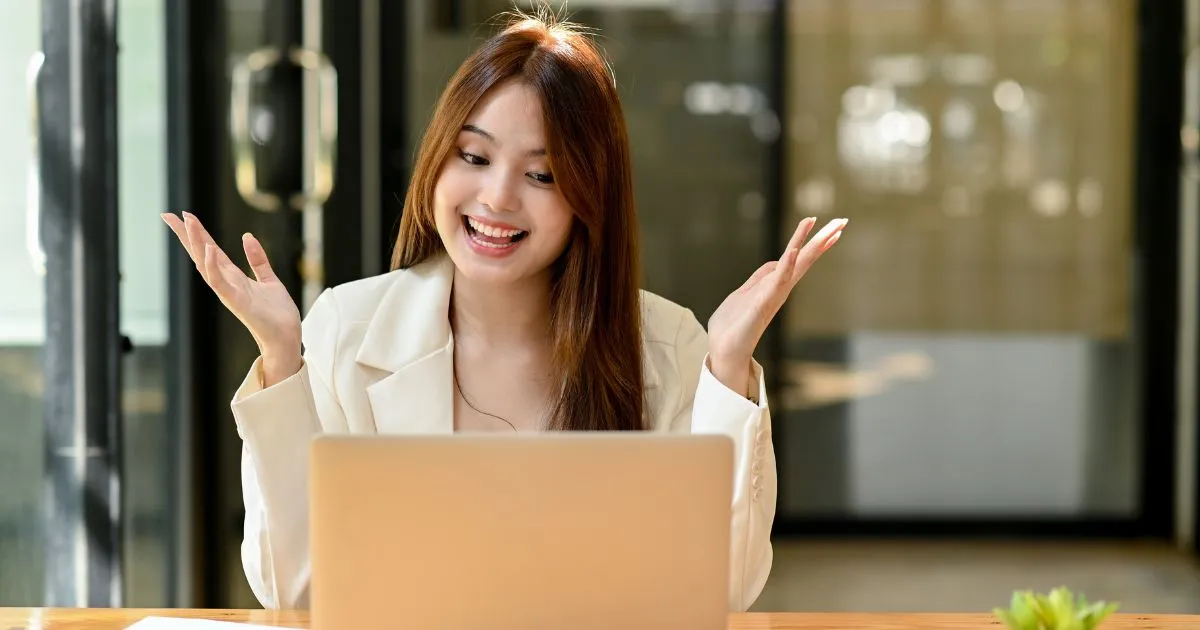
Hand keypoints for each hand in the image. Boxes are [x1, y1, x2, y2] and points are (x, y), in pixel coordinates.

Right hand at [162, 211, 302, 383]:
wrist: (286, 337)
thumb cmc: (276, 313)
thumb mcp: (269, 279)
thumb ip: (257, 259)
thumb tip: (247, 236)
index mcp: (233, 276)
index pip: (210, 250)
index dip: (197, 232)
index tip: (183, 214)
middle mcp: (226, 283)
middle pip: (201, 253)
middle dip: (186, 234)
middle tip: (167, 214)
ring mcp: (229, 292)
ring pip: (206, 264)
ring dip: (196, 243)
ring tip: (187, 221)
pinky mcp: (237, 302)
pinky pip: (219, 282)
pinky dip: (212, 266)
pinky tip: (207, 250)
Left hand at [706, 216, 846, 394]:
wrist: (724, 351)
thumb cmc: (733, 326)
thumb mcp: (745, 293)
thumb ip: (759, 279)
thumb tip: (774, 262)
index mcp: (775, 285)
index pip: (799, 259)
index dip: (815, 242)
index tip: (835, 228)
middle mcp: (779, 289)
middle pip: (805, 259)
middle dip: (823, 240)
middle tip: (843, 221)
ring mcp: (773, 295)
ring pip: (796, 265)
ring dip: (811, 245)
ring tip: (829, 228)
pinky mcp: (762, 302)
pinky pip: (776, 279)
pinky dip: (786, 264)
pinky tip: (793, 250)